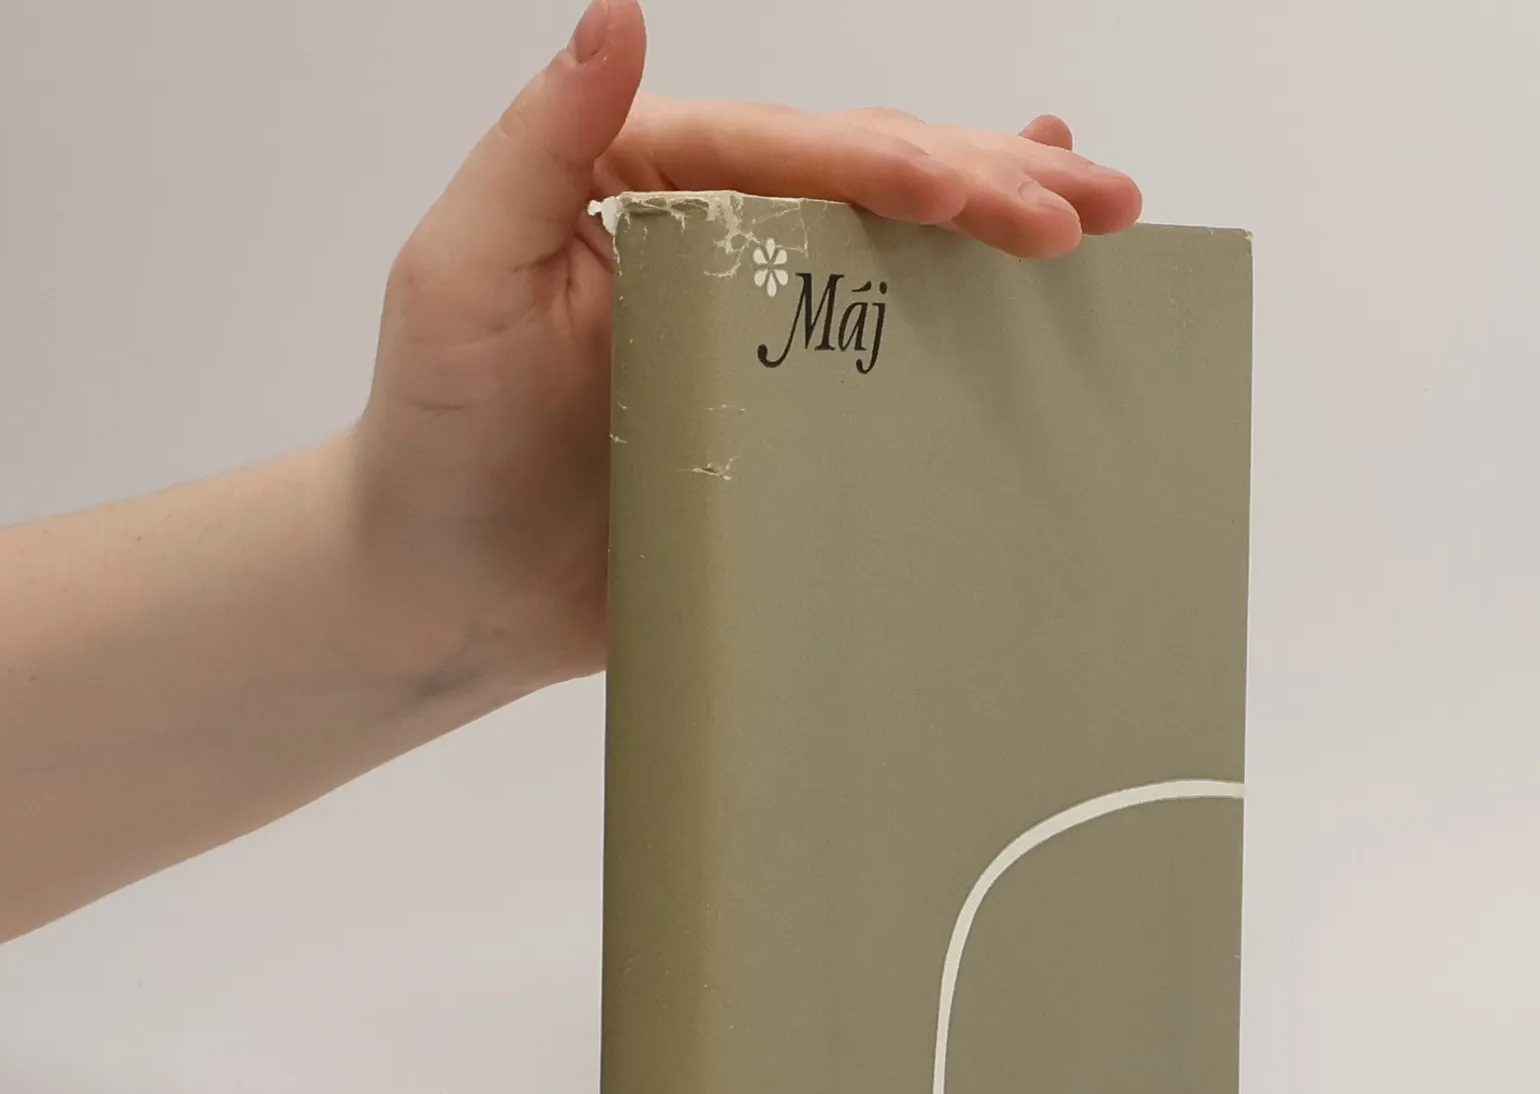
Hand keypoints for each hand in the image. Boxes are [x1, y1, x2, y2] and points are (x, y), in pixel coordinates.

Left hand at [348, 0, 1142, 694]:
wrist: (447, 589)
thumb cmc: (435, 431)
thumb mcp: (457, 273)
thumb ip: (535, 148)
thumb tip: (619, 12)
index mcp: (649, 187)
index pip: (787, 153)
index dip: (888, 166)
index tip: (975, 195)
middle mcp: (718, 247)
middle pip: (869, 187)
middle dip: (987, 186)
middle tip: (1096, 204)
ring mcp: (758, 339)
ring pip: (897, 258)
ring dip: (1001, 228)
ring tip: (1104, 210)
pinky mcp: (782, 429)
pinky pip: (882, 370)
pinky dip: (960, 324)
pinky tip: (1028, 292)